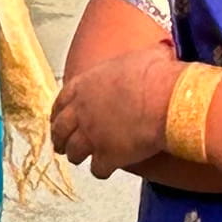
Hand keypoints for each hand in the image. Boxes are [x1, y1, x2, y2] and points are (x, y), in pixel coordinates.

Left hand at [49, 43, 180, 176]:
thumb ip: (137, 59)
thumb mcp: (141, 57)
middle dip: (60, 138)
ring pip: (74, 152)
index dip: (58, 112)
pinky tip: (105, 170)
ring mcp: (92, 136)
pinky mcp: (108, 156)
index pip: (61, 101)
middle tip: (61, 144)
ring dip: (76, 155)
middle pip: (61, 129)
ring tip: (79, 158)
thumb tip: (159, 51)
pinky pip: (98, 169)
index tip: (57, 118)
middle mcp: (82, 112)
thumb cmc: (155, 75)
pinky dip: (101, 170)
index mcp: (84, 86)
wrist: (165, 100)